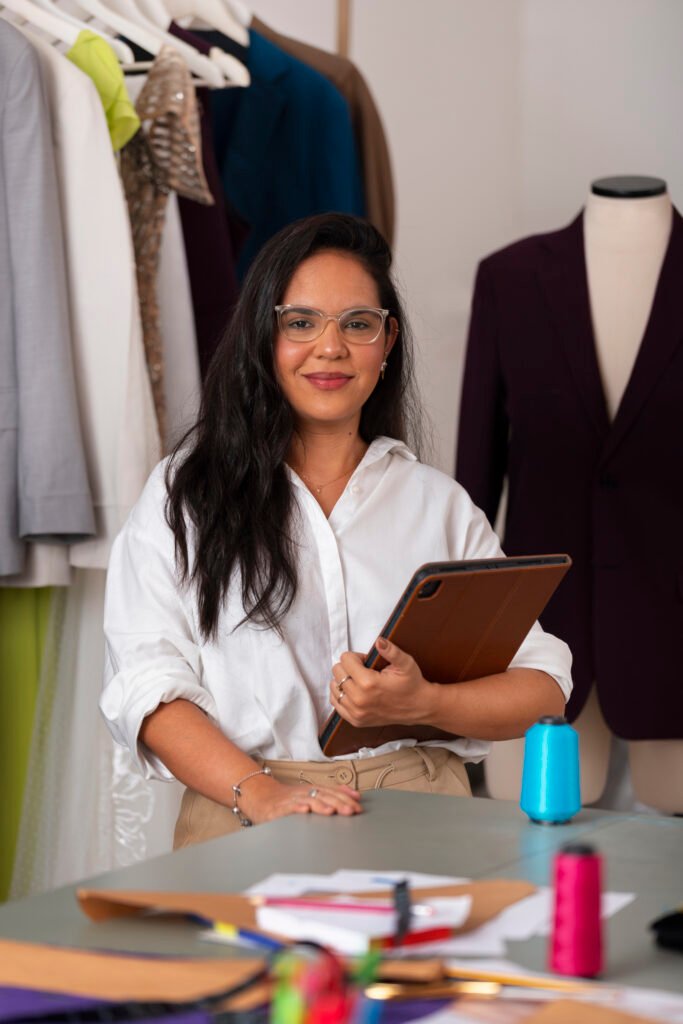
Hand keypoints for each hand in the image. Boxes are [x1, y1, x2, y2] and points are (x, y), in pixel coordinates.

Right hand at [239, 772, 361, 824]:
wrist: (260, 796)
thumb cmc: (287, 798)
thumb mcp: (311, 793)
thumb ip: (332, 793)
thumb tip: (354, 794)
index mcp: (313, 790)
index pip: (332, 793)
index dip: (346, 799)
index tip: (358, 808)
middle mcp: (303, 793)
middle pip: (323, 796)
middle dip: (338, 803)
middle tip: (351, 811)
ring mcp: (291, 800)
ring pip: (308, 801)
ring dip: (320, 805)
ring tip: (331, 811)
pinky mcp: (278, 809)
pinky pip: (288, 808)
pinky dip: (296, 808)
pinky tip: (304, 811)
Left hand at [329, 638, 435, 727]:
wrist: (419, 707)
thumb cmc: (412, 684)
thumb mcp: (405, 663)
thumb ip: (391, 651)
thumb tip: (379, 641)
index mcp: (368, 683)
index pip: (345, 659)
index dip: (356, 657)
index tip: (366, 661)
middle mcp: (359, 699)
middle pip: (337, 672)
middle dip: (349, 667)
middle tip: (364, 671)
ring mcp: (356, 712)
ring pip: (334, 687)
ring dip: (343, 680)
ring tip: (359, 681)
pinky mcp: (356, 720)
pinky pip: (335, 703)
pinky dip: (340, 695)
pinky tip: (353, 691)